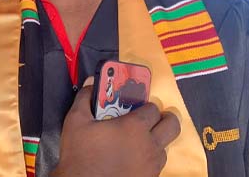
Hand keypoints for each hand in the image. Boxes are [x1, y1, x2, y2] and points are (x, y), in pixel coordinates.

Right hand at [51, 82, 180, 176]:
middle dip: (165, 119)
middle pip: (172, 126)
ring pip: (165, 147)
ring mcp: (152, 165)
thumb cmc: (80, 154)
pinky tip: (133, 158)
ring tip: (139, 141)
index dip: (145, 105)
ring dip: (156, 140)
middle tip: (152, 120)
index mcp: (135, 127)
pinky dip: (150, 158)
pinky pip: (157, 165)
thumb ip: (85, 98)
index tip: (136, 107)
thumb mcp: (75, 120)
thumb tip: (92, 83)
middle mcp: (150, 145)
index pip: (153, 108)